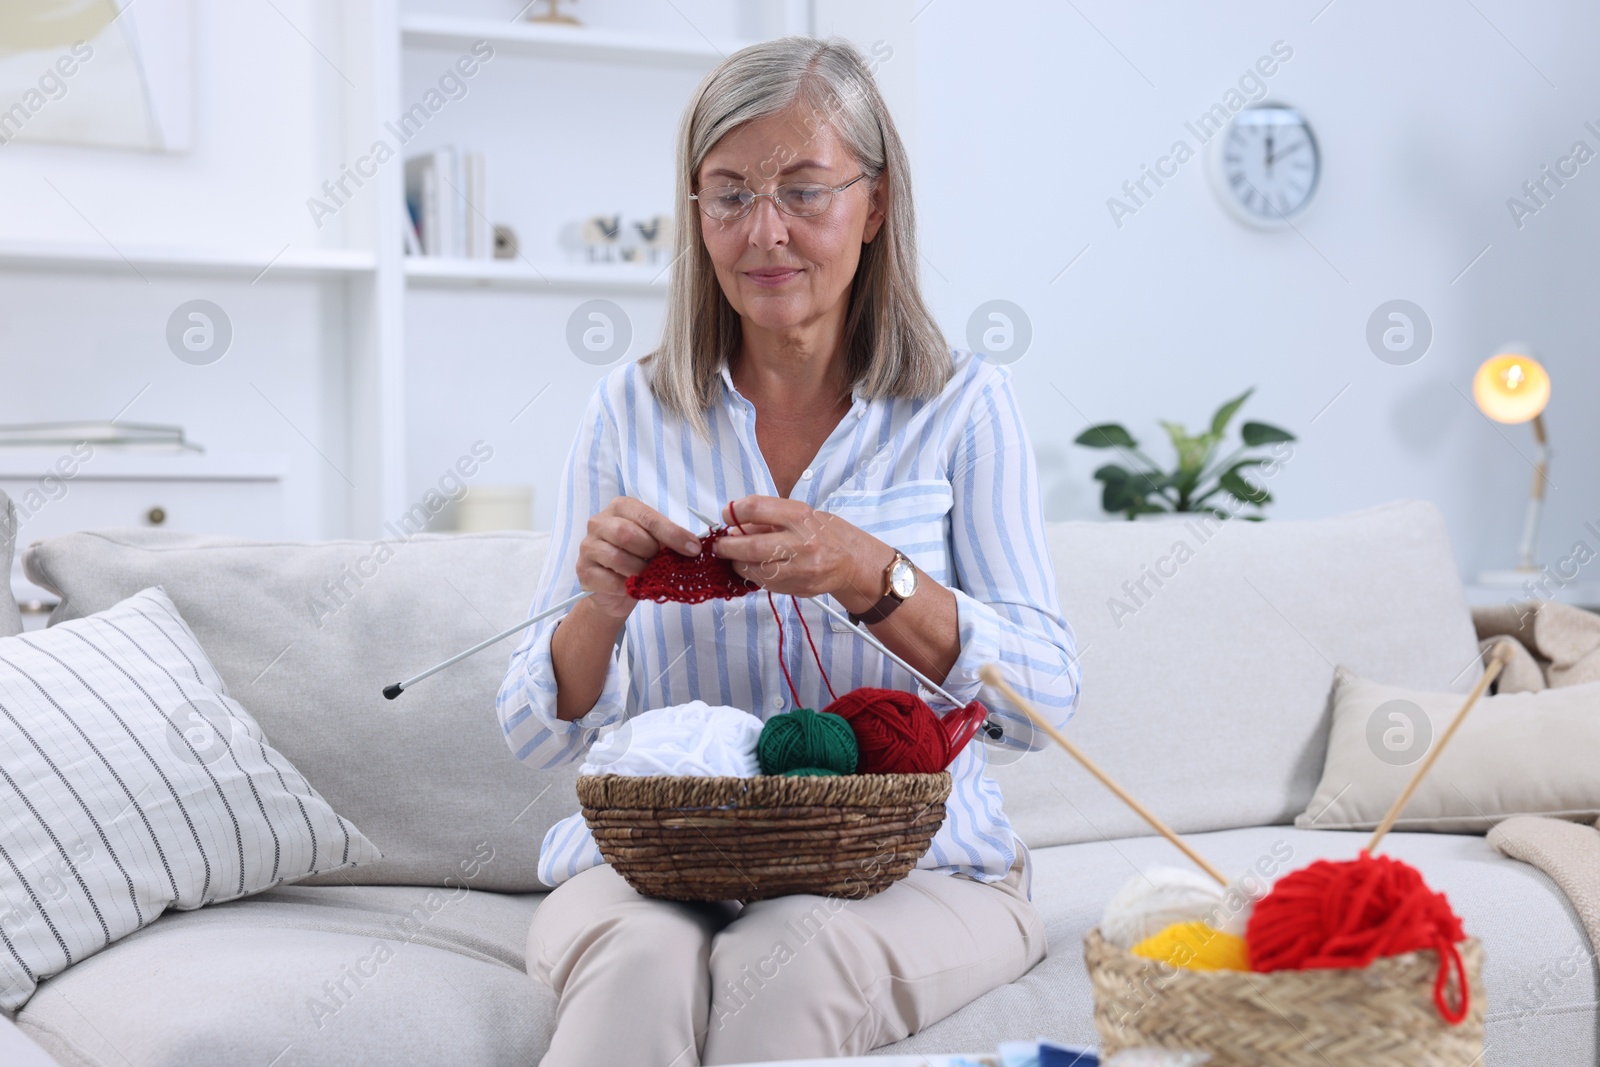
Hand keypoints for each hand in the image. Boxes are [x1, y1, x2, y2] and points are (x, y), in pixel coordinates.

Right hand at [578, 497, 704, 618]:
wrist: (615, 592)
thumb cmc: (638, 560)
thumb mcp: (656, 545)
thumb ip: (668, 540)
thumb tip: (692, 545)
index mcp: (621, 507)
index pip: (648, 517)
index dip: (672, 533)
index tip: (693, 548)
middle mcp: (599, 522)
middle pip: (628, 534)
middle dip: (651, 552)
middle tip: (661, 563)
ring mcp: (588, 546)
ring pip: (619, 558)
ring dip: (640, 571)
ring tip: (647, 575)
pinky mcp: (583, 571)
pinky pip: (610, 581)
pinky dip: (628, 587)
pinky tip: (632, 586)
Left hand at [712, 495, 887, 608]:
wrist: (853, 562)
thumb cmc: (826, 534)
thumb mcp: (801, 514)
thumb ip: (769, 518)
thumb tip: (735, 525)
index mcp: (799, 516)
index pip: (755, 508)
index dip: (733, 512)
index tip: (726, 516)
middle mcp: (800, 542)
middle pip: (749, 545)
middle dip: (726, 546)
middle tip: (720, 545)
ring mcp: (799, 568)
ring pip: (752, 569)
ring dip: (737, 563)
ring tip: (736, 557)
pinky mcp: (797, 587)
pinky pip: (763, 583)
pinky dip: (752, 575)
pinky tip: (753, 568)